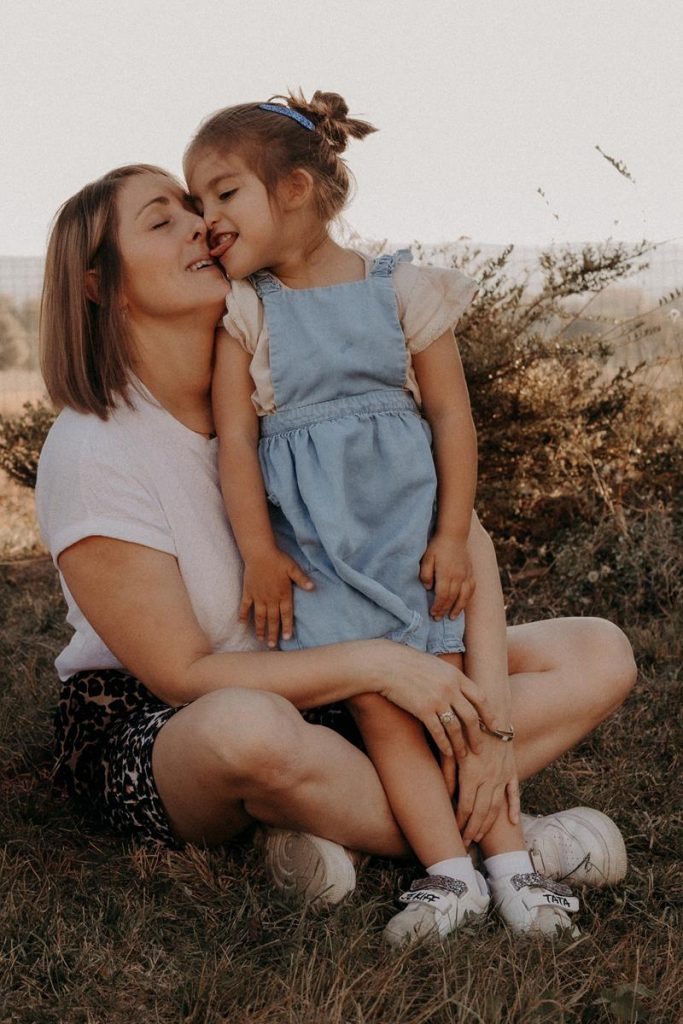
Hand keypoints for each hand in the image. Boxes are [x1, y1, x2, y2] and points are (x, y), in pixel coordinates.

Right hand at [240, 548, 313, 647]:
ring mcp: (258, 597)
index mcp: (283, 594)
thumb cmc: (278, 559)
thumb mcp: (293, 568)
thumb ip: (302, 579)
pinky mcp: (248, 592)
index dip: (287, 627)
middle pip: (272, 619)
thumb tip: (313, 588)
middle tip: (272, 645)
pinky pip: (245, 606)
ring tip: (260, 639)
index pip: (286, 614)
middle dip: (273, 633)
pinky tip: (242, 624)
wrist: (259, 553)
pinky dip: (243, 615)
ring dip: (260, 628)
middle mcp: (270, 599)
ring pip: (259, 616)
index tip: (287, 638)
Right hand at [375, 641, 486, 760]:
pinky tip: (448, 753)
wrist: (386, 664)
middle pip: (471, 716)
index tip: (494, 726)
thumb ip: (449, 677)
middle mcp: (450, 688)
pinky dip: (445, 745)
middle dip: (478, 735)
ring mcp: (437, 699)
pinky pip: (438, 732)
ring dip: (461, 745)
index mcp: (455, 675)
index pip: (480, 697)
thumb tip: (459, 688)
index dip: (489, 714)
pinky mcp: (422, 710)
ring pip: (456, 728)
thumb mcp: (434, 665)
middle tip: (481, 749)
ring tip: (464, 757)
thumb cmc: (407, 663)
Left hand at [420, 533, 475, 619]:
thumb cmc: (437, 546)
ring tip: (452, 617)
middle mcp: (458, 577)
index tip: (432, 614)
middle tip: (438, 618)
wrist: (454, 534)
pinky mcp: (470, 572)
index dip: (437, 607)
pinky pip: (472, 588)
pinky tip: (463, 603)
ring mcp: (466, 575)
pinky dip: (467, 598)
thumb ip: (425, 574)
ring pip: (464, 596)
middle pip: (452, 599)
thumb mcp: (426, 558)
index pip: (442, 596)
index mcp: (446, 574)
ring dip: (458, 608)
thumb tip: (428, 588)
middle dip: (445, 610)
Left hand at [454, 734, 520, 846]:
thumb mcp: (452, 749)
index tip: (453, 834)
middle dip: (472, 830)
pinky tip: (512, 823)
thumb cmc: (465, 727)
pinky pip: (514, 793)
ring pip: (496, 807)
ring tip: (480, 838)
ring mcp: (502, 775)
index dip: (458, 822)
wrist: (490, 711)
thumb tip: (443, 796)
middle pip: (480, 812)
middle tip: (465, 845)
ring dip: (488, 825)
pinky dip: (513, 809)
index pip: (464, 807)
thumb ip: (447, 773)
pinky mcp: (511, 769)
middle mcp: (489, 778)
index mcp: (472, 774)